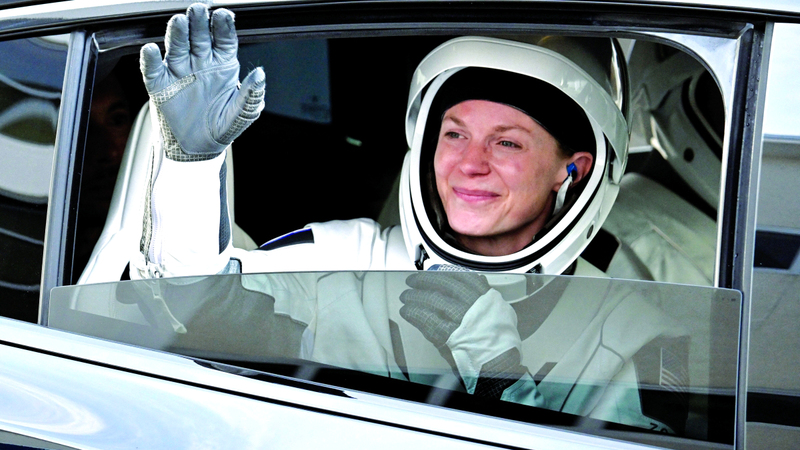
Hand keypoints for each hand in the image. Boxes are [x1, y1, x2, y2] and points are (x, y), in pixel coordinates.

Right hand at [140, 3, 264, 159]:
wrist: (199, 149)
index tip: (224, 15)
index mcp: (223, 65)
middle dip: (198, 22)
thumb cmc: (222, 128)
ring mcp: (179, 72)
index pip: (224, 39)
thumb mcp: (242, 113)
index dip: (223, 26)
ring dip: (177, 33)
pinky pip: (153, 70)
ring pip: (176, 46)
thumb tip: (261, 74)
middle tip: (198, 9)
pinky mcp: (160, 86)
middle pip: (199, 36)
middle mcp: (200, 63)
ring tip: (178, 22)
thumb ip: (251, 93)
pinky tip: (152, 50)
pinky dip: (151, 59)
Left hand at [400, 272, 525, 397]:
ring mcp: (460, 320)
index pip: (461, 277)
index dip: (442, 273)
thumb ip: (486, 298)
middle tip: (414, 281)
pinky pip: (426, 319)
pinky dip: (414, 313)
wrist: (499, 365)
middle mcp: (473, 306)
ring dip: (415, 296)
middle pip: (444, 285)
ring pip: (433, 300)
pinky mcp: (448, 335)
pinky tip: (407, 311)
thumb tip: (476, 283)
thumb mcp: (501, 313)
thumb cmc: (499, 342)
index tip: (433, 272)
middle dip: (425, 281)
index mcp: (486, 298)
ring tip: (406, 296)